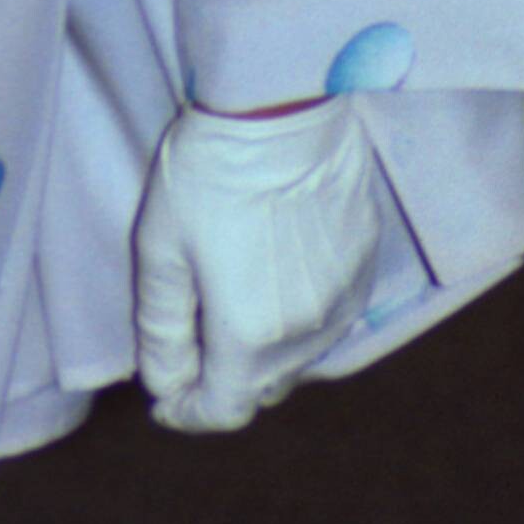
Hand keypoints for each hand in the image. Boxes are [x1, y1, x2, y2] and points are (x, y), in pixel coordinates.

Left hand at [134, 94, 381, 432]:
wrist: (283, 111)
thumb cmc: (207, 176)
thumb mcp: (160, 250)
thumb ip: (161, 330)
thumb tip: (164, 383)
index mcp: (249, 338)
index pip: (223, 410)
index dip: (188, 412)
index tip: (166, 398)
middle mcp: (305, 335)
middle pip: (260, 386)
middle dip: (222, 378)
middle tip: (191, 341)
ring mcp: (343, 305)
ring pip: (297, 358)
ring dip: (261, 350)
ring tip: (231, 307)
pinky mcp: (364, 271)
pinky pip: (326, 320)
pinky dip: (295, 319)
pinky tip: (273, 281)